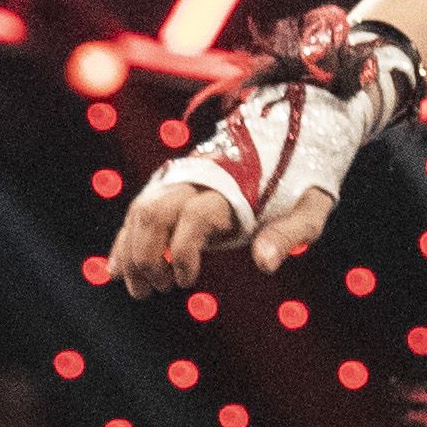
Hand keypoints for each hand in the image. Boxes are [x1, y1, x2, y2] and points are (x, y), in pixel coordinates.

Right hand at [100, 161, 332, 292]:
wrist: (293, 136)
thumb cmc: (307, 179)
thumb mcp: (311, 208)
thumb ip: (288, 234)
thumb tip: (264, 263)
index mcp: (232, 187)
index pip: (194, 216)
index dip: (183, 250)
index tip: (186, 281)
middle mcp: (200, 179)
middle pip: (154, 212)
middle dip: (146, 255)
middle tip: (158, 290)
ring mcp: (183, 180)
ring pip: (140, 210)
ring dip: (131, 251)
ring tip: (139, 291)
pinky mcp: (176, 185)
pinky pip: (141, 209)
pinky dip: (126, 238)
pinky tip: (116, 269)